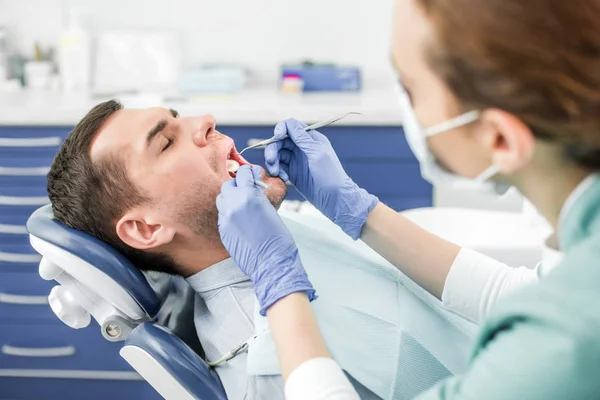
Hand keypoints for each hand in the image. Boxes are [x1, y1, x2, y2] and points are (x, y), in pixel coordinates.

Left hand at [216, 164, 315, 314]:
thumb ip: (258, 196)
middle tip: (246, 190)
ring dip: (229, 198)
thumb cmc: (278, 239)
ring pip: (221, 198)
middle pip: (228, 185)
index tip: (251, 176)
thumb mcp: (270, 209)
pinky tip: (239, 220)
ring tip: (240, 205)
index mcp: (249, 196)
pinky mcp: (223, 230)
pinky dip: (228, 213)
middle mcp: (234, 204)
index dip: (248, 173)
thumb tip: (252, 188)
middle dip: (237, 185)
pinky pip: (222, 214)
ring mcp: (226, 218)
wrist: (272, 263)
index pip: (242, 173)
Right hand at [264, 118, 378, 239]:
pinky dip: (278, 172)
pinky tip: (283, 179)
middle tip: (270, 161)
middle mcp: (302, 147)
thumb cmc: (330, 174)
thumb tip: (289, 123)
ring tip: (276, 173)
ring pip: (277, 154)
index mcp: (310, 138)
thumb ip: (302, 138)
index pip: (290, 126)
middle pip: (280, 141)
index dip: (280, 129)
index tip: (277, 137)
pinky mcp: (292, 173)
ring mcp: (296, 160)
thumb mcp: (317, 153)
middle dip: (272, 149)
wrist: (334, 199)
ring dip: (273, 162)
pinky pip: (279, 167)